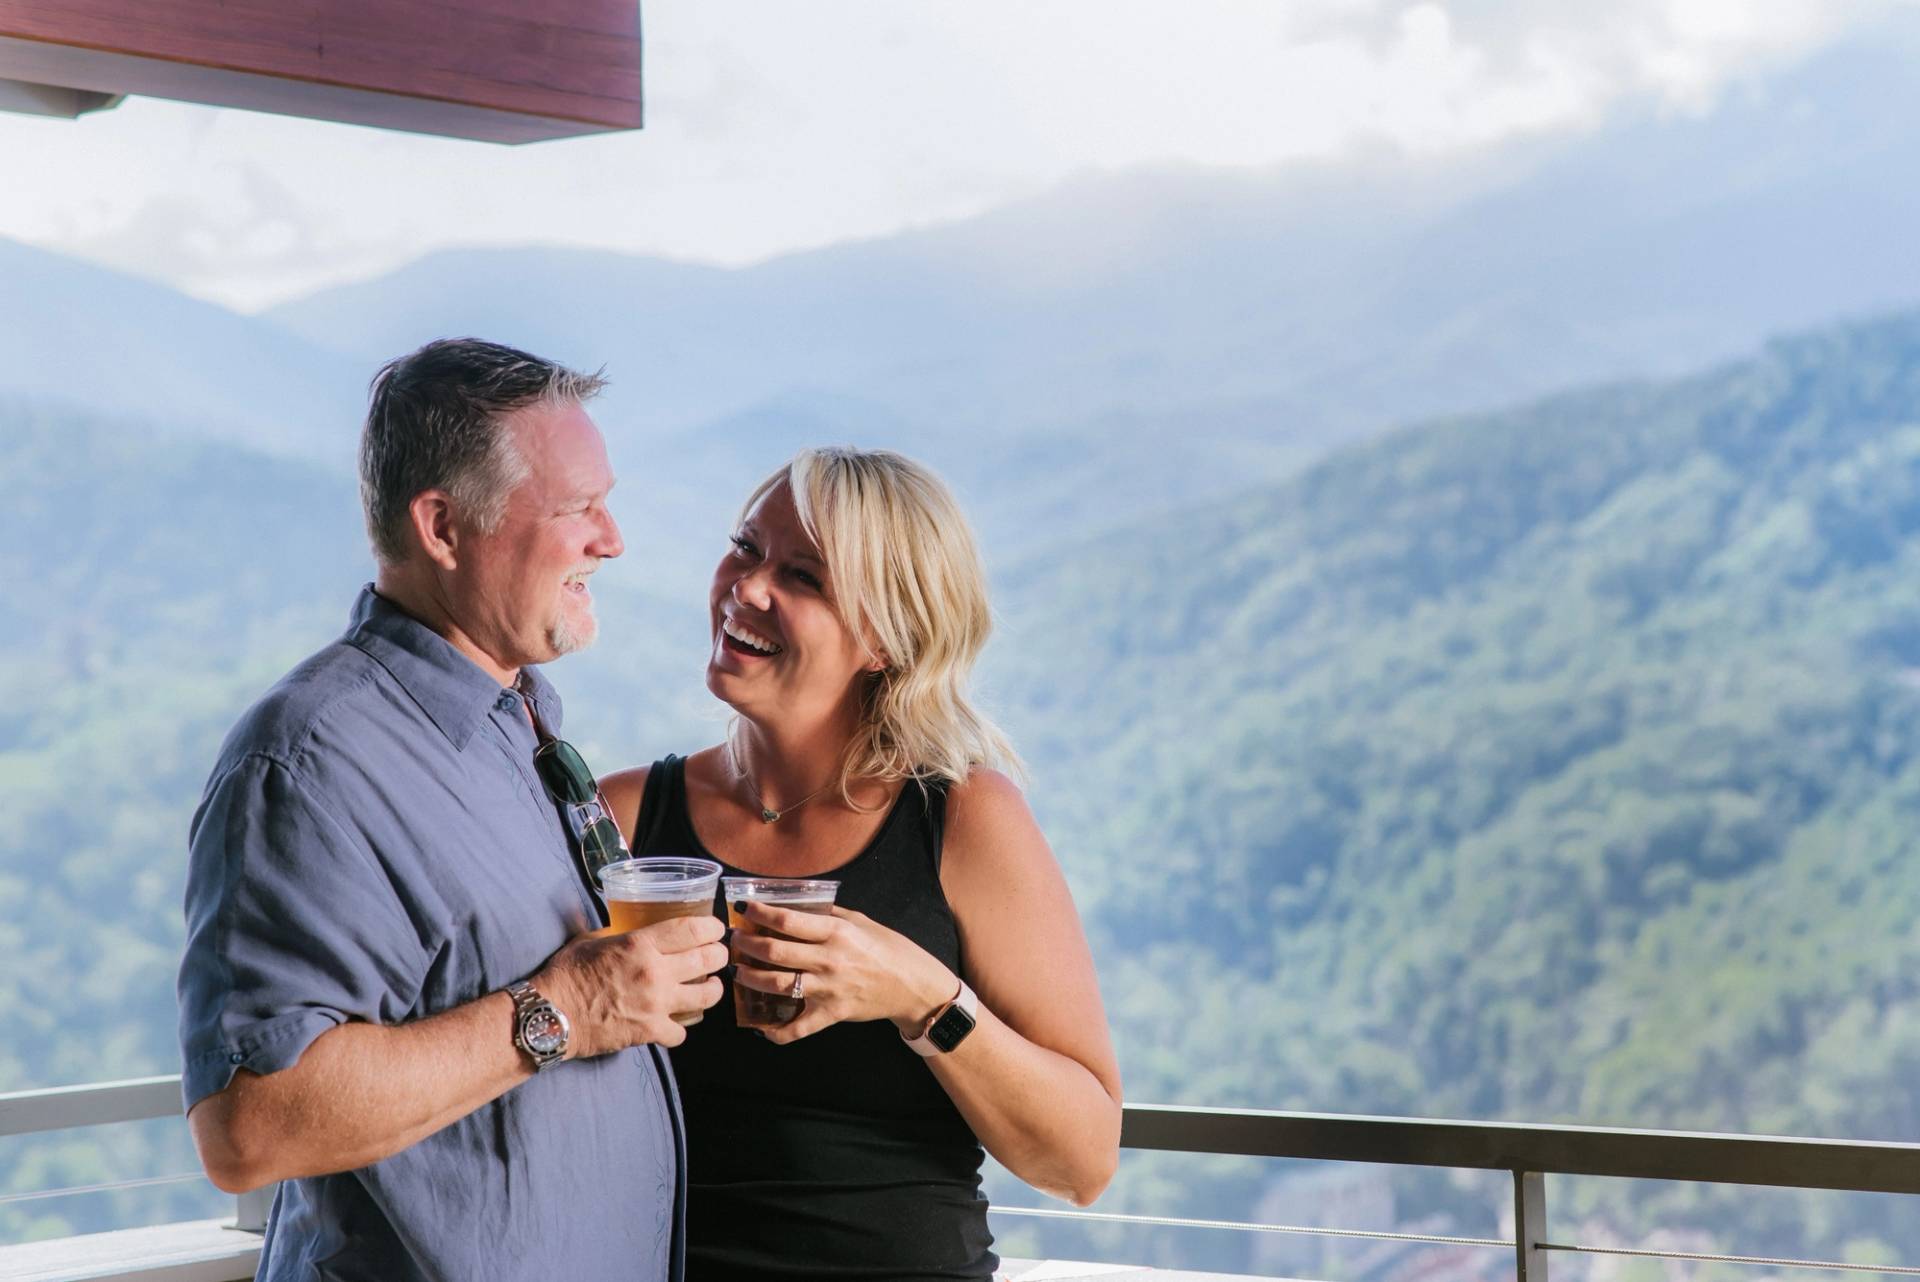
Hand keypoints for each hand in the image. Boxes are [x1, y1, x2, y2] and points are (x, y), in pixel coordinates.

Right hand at [534, 914, 726, 1053]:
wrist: (550, 1016)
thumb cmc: (565, 975)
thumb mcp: (592, 939)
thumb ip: (618, 933)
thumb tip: (627, 924)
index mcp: (640, 945)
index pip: (692, 930)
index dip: (712, 928)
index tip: (717, 929)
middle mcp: (654, 973)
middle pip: (708, 960)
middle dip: (719, 955)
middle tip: (718, 956)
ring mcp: (656, 1005)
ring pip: (706, 996)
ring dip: (712, 990)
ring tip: (708, 987)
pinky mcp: (650, 1032)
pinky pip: (681, 1032)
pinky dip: (680, 1028)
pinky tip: (674, 1022)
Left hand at [729, 902, 956, 1043]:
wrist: (913, 986)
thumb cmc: (888, 949)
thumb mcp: (860, 921)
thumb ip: (829, 914)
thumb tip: (796, 906)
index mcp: (836, 931)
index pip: (787, 920)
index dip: (759, 914)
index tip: (743, 910)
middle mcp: (829, 959)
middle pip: (774, 952)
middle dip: (746, 945)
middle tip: (734, 941)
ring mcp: (829, 989)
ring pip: (778, 985)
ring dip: (751, 978)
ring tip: (739, 971)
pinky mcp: (832, 1014)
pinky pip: (798, 1028)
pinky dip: (776, 1032)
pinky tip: (761, 1028)